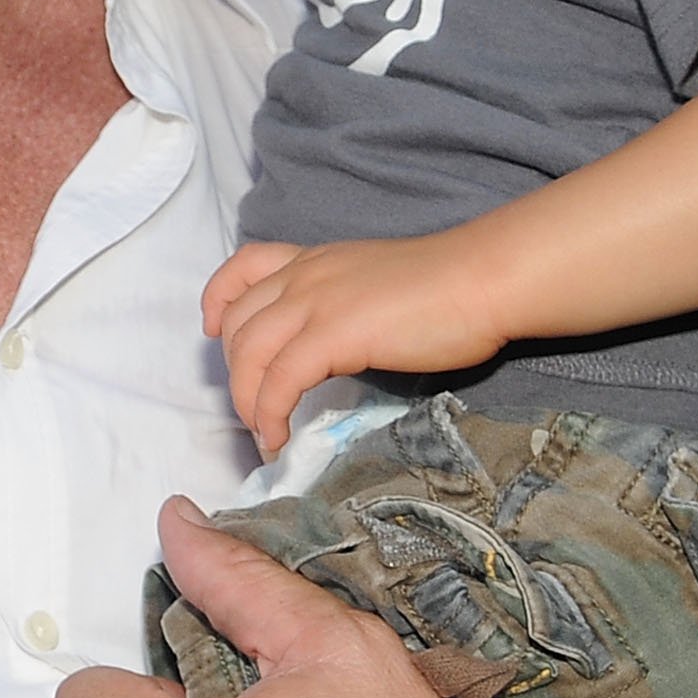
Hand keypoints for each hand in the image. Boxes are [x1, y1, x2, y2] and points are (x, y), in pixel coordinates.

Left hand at [203, 230, 504, 452]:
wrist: (485, 280)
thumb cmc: (451, 288)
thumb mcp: (378, 284)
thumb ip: (346, 306)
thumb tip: (337, 344)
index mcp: (316, 260)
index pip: (245, 267)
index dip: (218, 298)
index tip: (212, 329)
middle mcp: (304, 276)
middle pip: (238, 322)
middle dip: (235, 370)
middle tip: (254, 407)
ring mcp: (314, 302)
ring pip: (249, 354)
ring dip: (247, 400)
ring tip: (262, 432)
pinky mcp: (331, 335)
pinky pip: (278, 381)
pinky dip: (269, 413)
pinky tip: (277, 437)